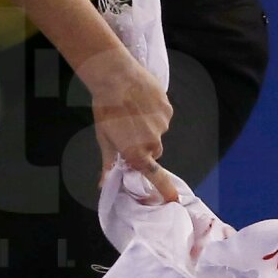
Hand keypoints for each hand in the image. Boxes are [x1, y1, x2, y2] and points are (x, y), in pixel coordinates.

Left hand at [81, 51, 178, 202]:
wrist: (115, 77)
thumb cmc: (105, 109)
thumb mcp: (104, 137)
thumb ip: (109, 162)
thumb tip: (103, 184)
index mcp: (136, 153)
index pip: (155, 176)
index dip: (165, 189)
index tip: (174, 199)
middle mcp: (152, 142)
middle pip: (153, 152)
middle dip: (144, 147)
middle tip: (129, 132)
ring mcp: (163, 126)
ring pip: (158, 133)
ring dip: (149, 128)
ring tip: (133, 112)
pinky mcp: (168, 110)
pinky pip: (163, 117)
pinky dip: (155, 113)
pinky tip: (142, 102)